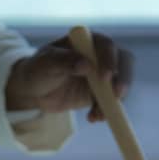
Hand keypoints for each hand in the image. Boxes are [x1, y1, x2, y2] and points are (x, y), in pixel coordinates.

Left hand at [4, 31, 133, 122]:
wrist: (34, 90)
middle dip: (123, 79)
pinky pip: (111, 102)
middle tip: (117, 95)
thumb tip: (86, 64)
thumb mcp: (46, 63)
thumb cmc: (38, 69)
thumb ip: (64, 61)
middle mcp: (100, 55)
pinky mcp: (101, 93)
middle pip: (123, 62)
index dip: (110, 60)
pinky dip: (105, 111)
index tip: (105, 78)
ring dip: (114, 101)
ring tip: (98, 115)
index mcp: (87, 41)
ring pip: (120, 84)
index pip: (107, 46)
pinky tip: (93, 118)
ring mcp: (103, 75)